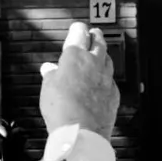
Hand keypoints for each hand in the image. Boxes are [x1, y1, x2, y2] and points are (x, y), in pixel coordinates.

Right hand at [39, 21, 118, 137]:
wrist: (81, 133)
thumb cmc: (62, 110)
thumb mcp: (47, 88)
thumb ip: (51, 75)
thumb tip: (49, 69)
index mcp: (75, 56)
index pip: (79, 33)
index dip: (78, 29)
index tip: (77, 28)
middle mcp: (94, 63)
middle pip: (99, 42)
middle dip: (95, 36)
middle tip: (93, 34)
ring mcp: (106, 78)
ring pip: (108, 59)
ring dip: (103, 54)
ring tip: (99, 54)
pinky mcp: (114, 93)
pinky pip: (111, 80)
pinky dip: (106, 77)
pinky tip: (103, 80)